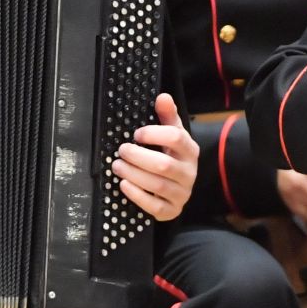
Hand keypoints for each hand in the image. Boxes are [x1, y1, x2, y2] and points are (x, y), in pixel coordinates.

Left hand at [114, 94, 198, 221]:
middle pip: (164, 165)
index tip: (137, 134)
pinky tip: (124, 185)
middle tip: (121, 151)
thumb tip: (163, 96)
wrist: (179, 186)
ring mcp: (182, 193)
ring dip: (133, 174)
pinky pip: (155, 207)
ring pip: (157, 185)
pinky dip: (137, 196)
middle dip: (138, 157)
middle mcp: (189, 172)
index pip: (176, 138)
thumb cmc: (172, 155)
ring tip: (117, 166)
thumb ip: (167, 115)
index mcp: (190, 150)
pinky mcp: (172, 211)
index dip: (154, 134)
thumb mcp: (172, 134)